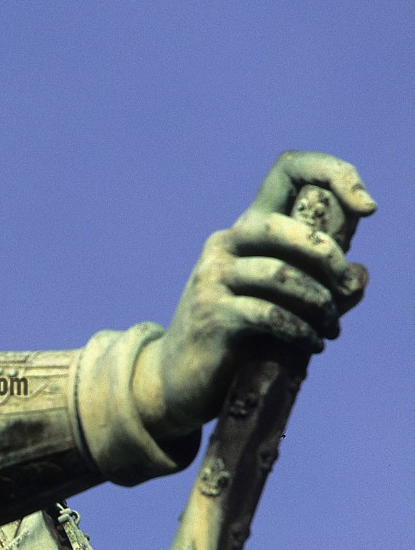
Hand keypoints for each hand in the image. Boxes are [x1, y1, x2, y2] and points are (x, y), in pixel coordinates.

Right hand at [131, 151, 375, 435]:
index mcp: (246, 231)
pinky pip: (269, 315)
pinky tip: (313, 345)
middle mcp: (225, 244)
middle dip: (328, 257)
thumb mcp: (283, 306)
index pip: (289, 171)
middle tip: (345, 287)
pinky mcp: (211, 316)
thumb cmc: (237, 339)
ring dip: (319, 305)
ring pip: (280, 276)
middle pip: (285, 227)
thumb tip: (360, 276)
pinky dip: (301, 331)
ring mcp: (212, 278)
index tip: (367, 207)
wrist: (181, 378)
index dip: (334, 172)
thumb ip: (323, 289)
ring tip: (330, 329)